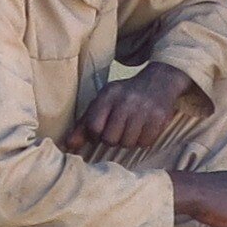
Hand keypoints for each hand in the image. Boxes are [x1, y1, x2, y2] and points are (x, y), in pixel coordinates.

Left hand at [68, 64, 198, 155]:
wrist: (159, 81)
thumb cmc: (126, 96)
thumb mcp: (104, 102)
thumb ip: (84, 124)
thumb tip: (68, 145)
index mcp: (108, 95)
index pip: (93, 126)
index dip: (95, 134)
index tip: (101, 130)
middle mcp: (126, 101)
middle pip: (110, 139)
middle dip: (113, 139)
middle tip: (119, 130)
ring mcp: (144, 110)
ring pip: (127, 143)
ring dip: (128, 140)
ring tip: (132, 128)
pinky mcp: (159, 118)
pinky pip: (145, 143)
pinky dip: (143, 140)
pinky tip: (144, 128)